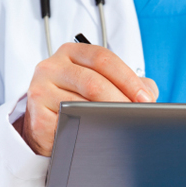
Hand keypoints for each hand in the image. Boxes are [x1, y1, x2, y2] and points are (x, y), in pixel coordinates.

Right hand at [14, 43, 157, 155]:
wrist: (45, 127)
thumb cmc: (77, 101)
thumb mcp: (100, 84)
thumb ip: (127, 83)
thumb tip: (149, 93)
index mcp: (71, 52)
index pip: (103, 58)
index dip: (128, 78)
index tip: (145, 97)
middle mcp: (52, 66)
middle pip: (93, 81)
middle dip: (121, 100)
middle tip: (138, 115)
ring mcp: (40, 88)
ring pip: (81, 103)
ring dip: (107, 117)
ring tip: (123, 125)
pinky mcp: (36, 114)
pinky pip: (66, 122)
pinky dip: (85, 129)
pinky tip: (97, 134)